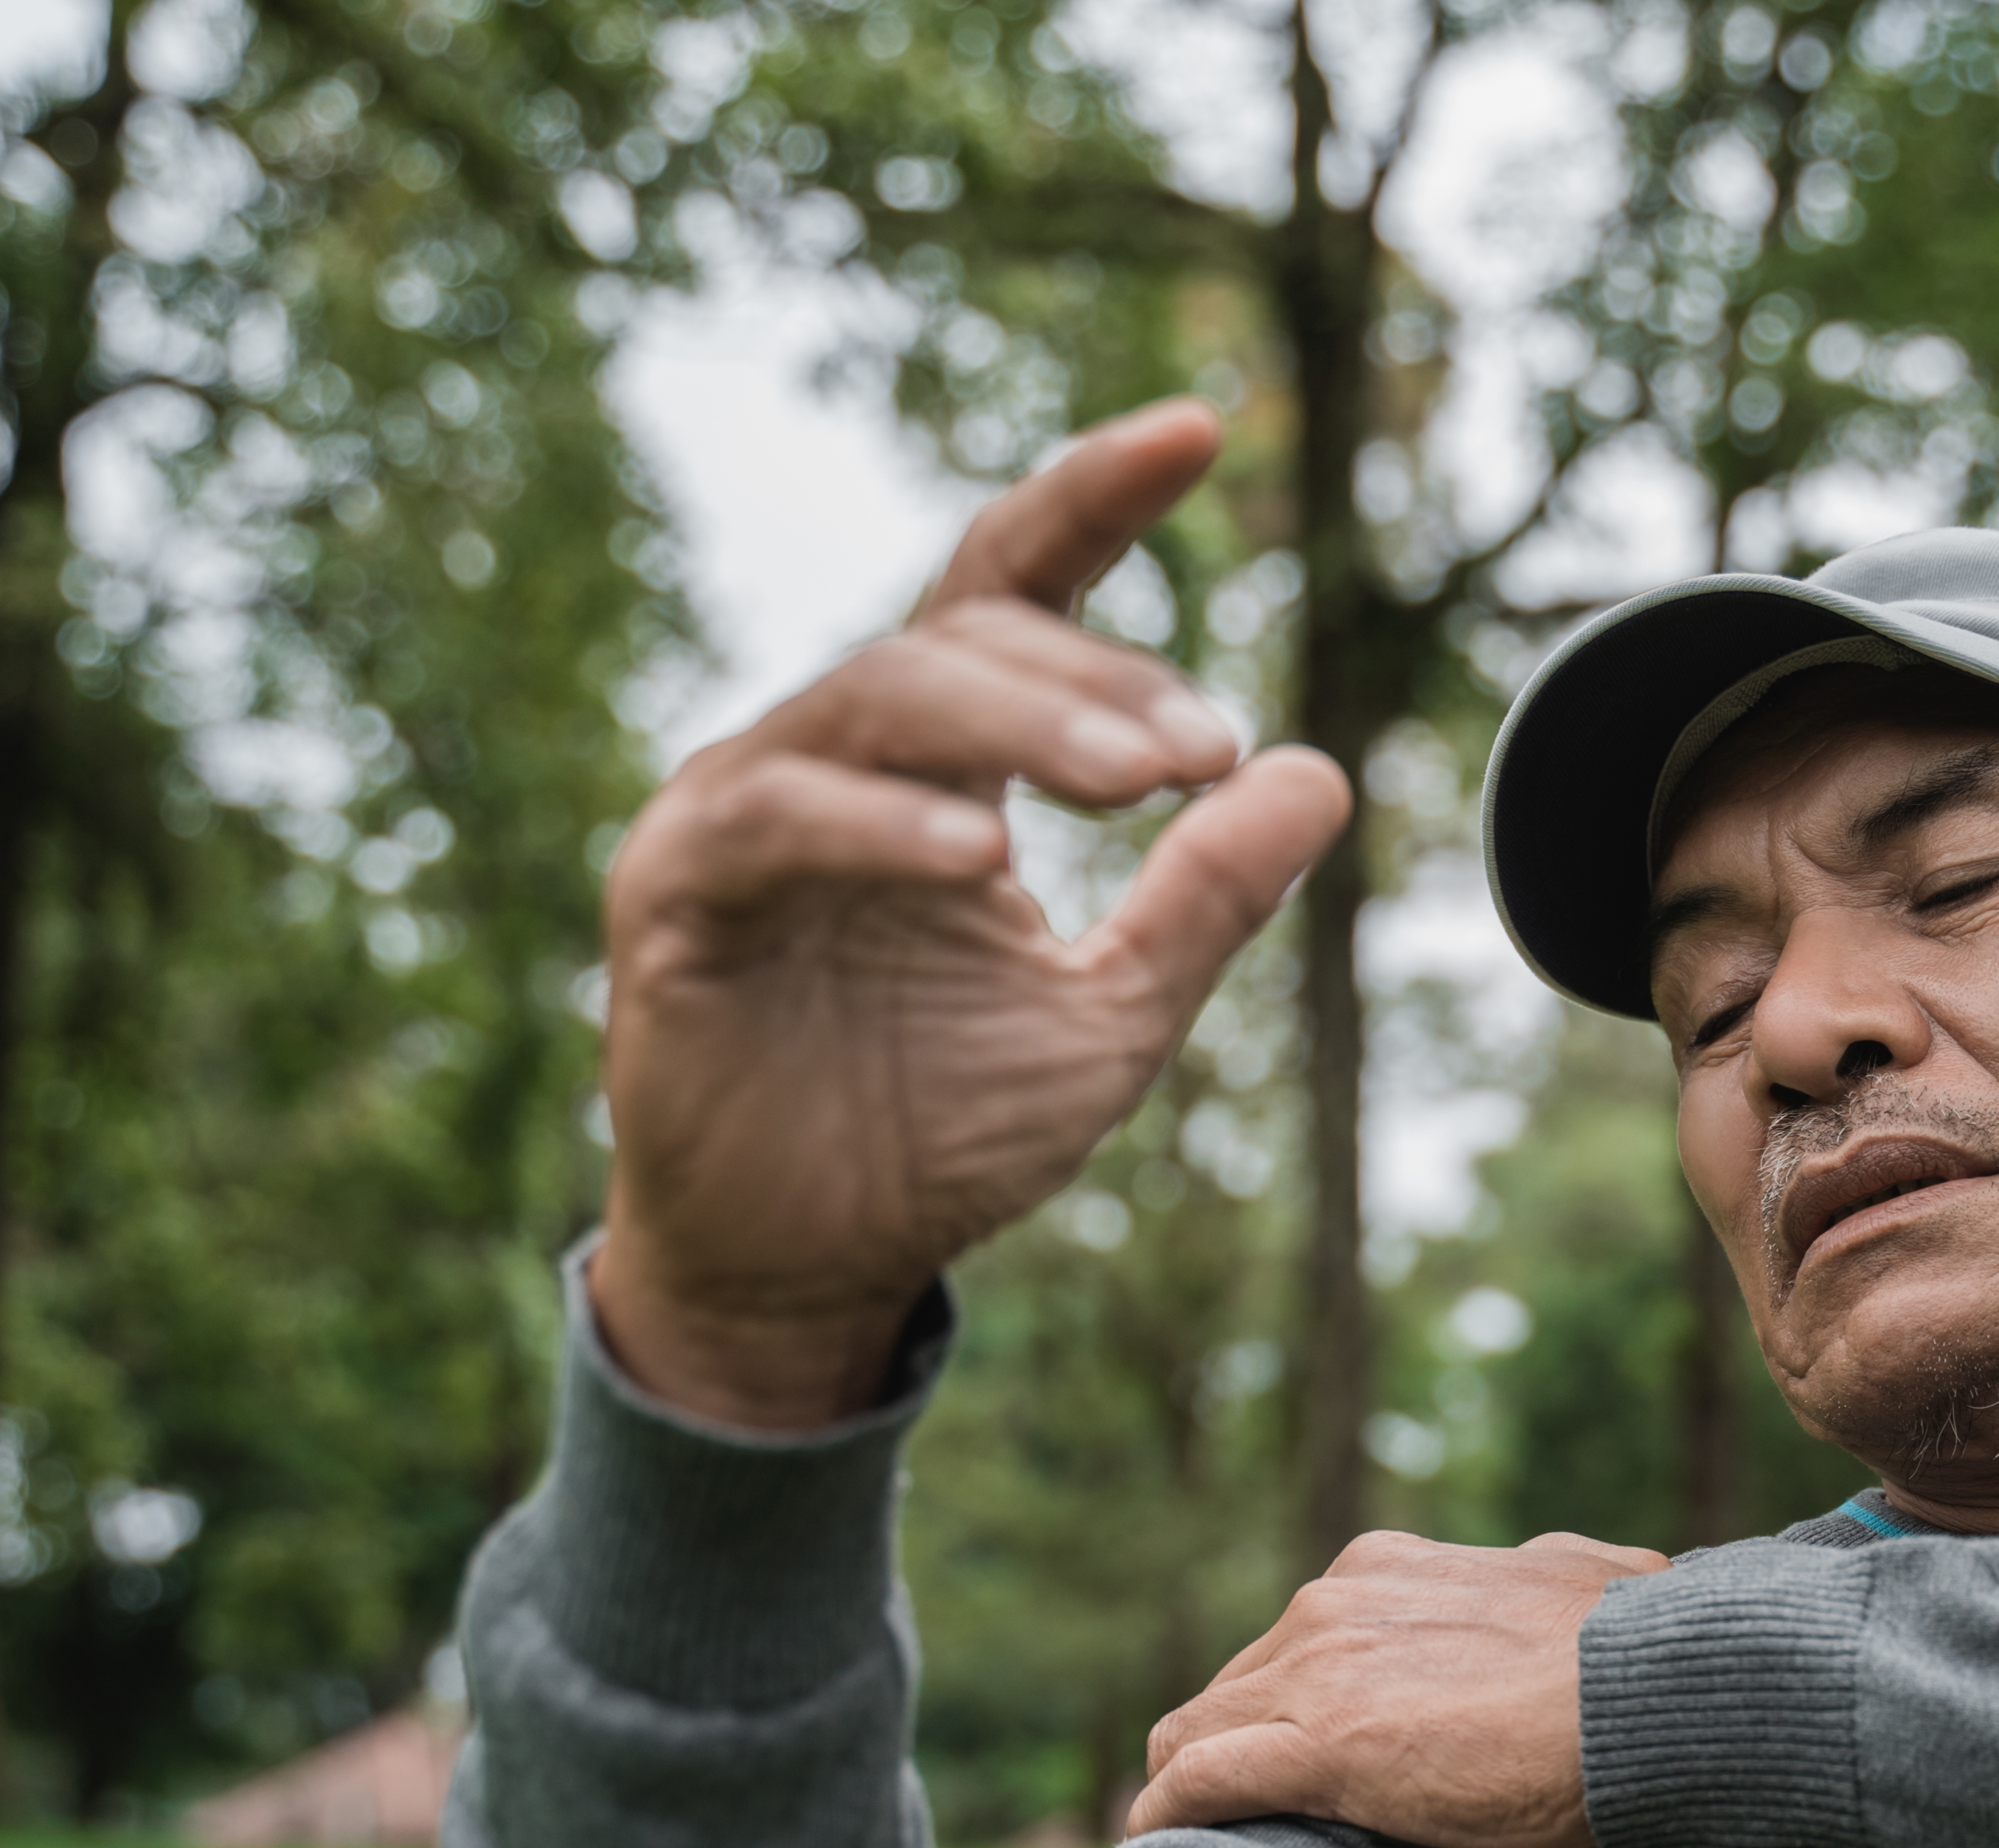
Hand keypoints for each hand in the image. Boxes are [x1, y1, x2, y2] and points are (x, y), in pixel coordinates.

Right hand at [589, 400, 1355, 1426]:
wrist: (808, 1268)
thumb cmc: (939, 1130)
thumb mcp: (1113, 1016)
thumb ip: (1205, 900)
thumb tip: (1319, 772)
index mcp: (939, 763)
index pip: (1013, 588)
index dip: (1094, 498)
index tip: (1203, 427)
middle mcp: (835, 755)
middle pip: (965, 642)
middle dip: (1097, 683)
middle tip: (1209, 753)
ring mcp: (744, 811)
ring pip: (878, 701)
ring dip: (1019, 728)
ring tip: (1140, 781)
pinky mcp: (679, 895)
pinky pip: (776, 824)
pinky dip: (881, 828)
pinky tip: (981, 857)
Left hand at [1125, 1532, 1675, 1847]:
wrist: (1648, 1694)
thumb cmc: (1635, 1649)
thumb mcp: (1585, 1575)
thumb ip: (1550, 1577)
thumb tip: (1578, 1577)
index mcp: (1382, 1570)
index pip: (1291, 1642)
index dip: (1276, 1705)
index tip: (1283, 1754)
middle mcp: (1333, 1605)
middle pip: (1231, 1689)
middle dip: (1222, 1749)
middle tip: (1232, 1818)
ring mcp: (1318, 1675)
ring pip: (1194, 1733)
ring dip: (1183, 1787)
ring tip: (1189, 1846)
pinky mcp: (1319, 1749)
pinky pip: (1197, 1784)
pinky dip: (1164, 1817)